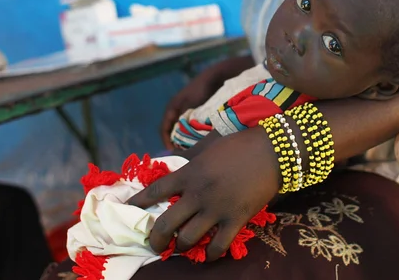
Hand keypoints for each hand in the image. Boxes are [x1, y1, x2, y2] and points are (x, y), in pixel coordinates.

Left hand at [129, 126, 279, 260]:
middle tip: (155, 244)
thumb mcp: (207, 147)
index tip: (127, 211)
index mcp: (189, 173)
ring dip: (181, 246)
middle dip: (156, 239)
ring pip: (188, 239)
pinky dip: (209, 254)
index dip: (137, 203)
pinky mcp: (236, 219)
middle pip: (166, 224)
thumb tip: (173, 163)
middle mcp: (197, 193)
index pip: (155, 191)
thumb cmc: (238, 145)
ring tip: (181, 247)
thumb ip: (189, 158)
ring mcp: (216, 208)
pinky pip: (217, 246)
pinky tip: (207, 255)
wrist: (271, 151)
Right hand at [161, 68, 224, 148]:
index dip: (166, 141)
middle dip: (172, 141)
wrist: (213, 78)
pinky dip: (186, 130)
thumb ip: (183, 120)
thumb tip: (178, 137)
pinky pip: (184, 122)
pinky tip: (193, 136)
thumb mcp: (191, 107)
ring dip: (180, 136)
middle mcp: (174, 108)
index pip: (164, 129)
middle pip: (169, 129)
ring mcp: (182, 108)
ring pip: (177, 126)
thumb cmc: (201, 91)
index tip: (172, 151)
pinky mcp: (190, 108)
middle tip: (179, 152)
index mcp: (171, 108)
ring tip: (186, 147)